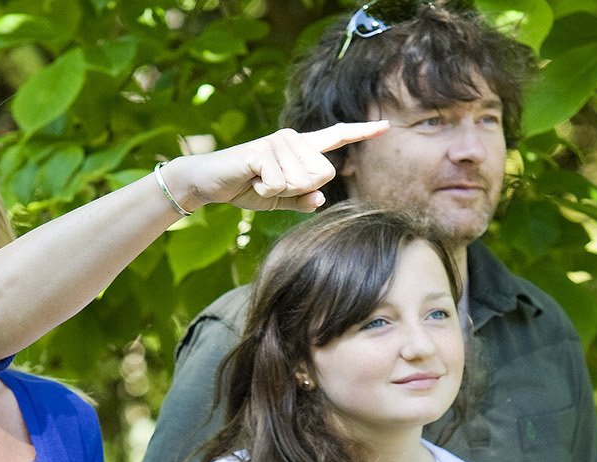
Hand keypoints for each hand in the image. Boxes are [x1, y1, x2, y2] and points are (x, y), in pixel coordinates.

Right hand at [165, 121, 387, 213]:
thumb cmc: (244, 187)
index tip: (385, 126)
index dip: (361, 132)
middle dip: (299, 189)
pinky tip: (251, 180)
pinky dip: (264, 191)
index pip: (336, 136)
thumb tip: (320, 199)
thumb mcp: (277, 199)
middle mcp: (293, 139)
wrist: (210, 182)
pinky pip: (279, 183)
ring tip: (258, 180)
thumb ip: (300, 199)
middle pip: (323, 173)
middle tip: (271, 184)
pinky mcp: (263, 150)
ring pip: (302, 181)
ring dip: (278, 190)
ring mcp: (278, 142)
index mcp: (300, 149)